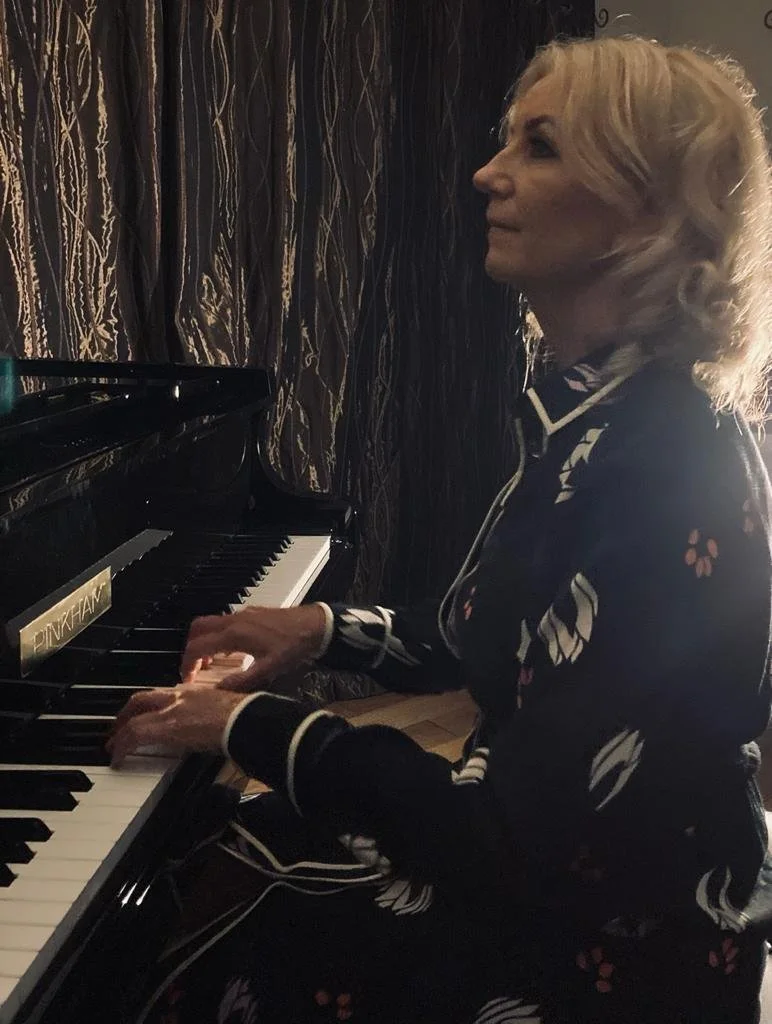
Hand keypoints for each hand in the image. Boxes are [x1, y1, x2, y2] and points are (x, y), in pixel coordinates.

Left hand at [106, 684, 247, 766]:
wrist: (247, 719)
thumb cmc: (244, 717)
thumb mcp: (223, 710)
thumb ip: (210, 715)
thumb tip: (209, 730)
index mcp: (192, 693)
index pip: (160, 695)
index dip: (144, 706)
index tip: (139, 717)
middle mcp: (177, 698)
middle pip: (139, 701)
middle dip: (124, 716)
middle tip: (116, 731)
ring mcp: (171, 712)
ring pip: (133, 720)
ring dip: (120, 735)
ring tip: (113, 748)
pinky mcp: (168, 729)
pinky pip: (135, 736)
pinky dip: (123, 748)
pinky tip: (118, 760)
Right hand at [180, 603, 327, 690]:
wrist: (315, 625)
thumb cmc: (293, 647)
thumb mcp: (268, 670)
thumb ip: (241, 682)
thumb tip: (218, 691)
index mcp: (233, 634)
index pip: (197, 647)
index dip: (187, 664)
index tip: (188, 678)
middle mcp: (233, 620)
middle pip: (197, 628)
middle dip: (190, 647)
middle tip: (195, 667)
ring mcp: (242, 614)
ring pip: (211, 623)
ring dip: (205, 640)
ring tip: (211, 662)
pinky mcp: (251, 613)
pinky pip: (225, 621)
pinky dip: (218, 635)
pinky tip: (231, 650)